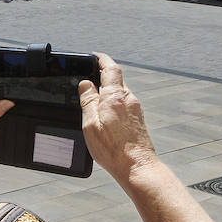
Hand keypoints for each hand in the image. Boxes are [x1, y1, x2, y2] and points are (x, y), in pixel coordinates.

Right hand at [78, 54, 157, 181]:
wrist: (136, 166)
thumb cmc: (113, 148)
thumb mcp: (90, 123)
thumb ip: (88, 101)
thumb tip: (85, 84)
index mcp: (115, 96)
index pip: (110, 68)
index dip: (101, 59)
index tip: (93, 55)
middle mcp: (129, 99)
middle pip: (115, 79)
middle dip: (101, 76)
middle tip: (86, 78)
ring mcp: (135, 109)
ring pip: (119, 92)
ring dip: (106, 91)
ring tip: (91, 99)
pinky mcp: (137, 119)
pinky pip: (122, 103)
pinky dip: (111, 103)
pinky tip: (103, 115)